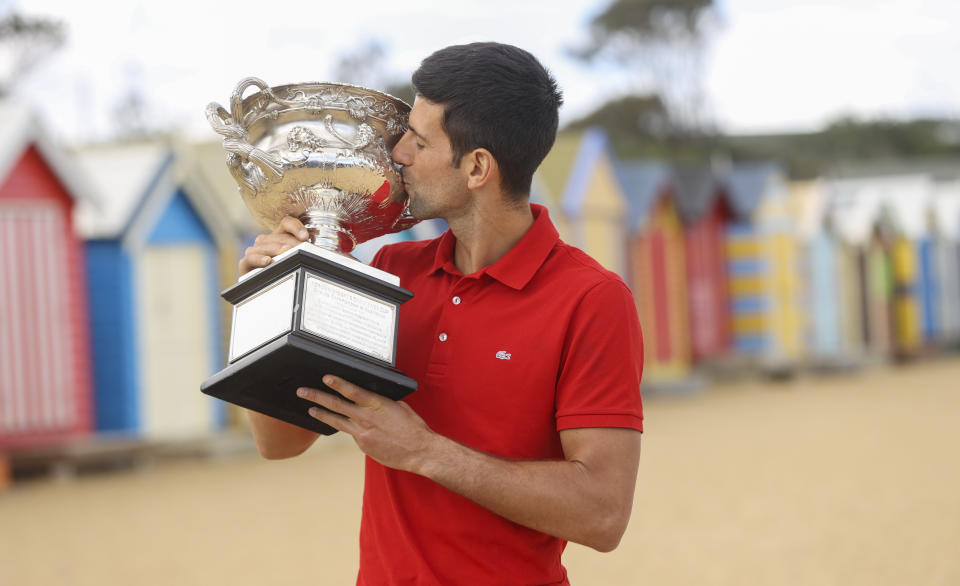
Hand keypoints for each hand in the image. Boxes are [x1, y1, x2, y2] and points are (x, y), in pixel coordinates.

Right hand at [238, 216, 310, 274]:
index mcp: (279, 236)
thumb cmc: (284, 273)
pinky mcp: (245, 264)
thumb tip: (312, 241)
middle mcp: (265, 241)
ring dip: (275, 248)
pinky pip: (249, 258)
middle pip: (277, 236)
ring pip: (262, 244)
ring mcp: (254, 251)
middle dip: (290, 242)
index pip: (287, 223)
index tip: (305, 237)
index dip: (296, 227)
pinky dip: (258, 259)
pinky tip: (268, 261)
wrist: (268, 290)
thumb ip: (303, 249)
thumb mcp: (297, 259)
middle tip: (300, 248)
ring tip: (286, 252)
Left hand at [297, 375, 435, 472]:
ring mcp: (362, 433)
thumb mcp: (399, 407)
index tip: (325, 378)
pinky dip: (348, 428)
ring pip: (337, 421)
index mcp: (377, 405)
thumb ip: (381, 402)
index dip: (337, 383)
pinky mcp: (363, 445)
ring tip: (310, 408)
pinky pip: (351, 434)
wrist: (419, 452)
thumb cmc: (413, 428)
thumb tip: (370, 398)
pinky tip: (347, 427)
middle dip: (317, 397)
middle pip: (336, 405)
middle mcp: (366, 418)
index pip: (352, 391)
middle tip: (303, 392)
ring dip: (321, 413)